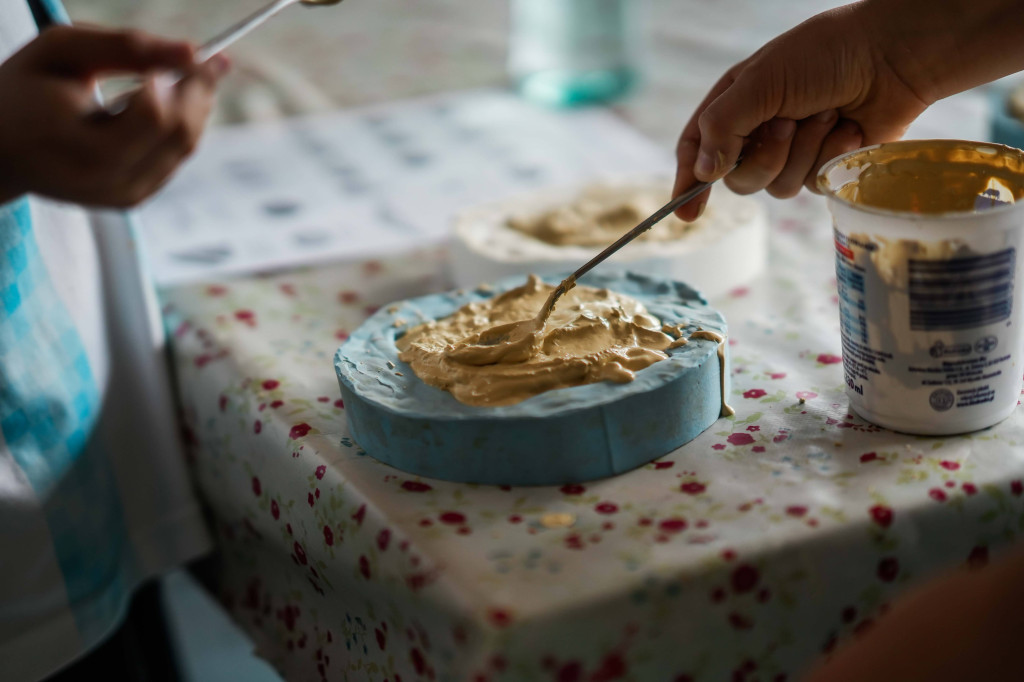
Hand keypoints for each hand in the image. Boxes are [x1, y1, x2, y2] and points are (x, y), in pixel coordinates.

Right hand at [0, 25, 229, 207]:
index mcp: (79, 145)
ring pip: (184, 148)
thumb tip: (192, 51)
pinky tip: (171, 103)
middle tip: (207, 60)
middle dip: (198, 93)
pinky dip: (180, 128)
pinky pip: (173, 159)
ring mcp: (121, 196)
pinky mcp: (130, 200)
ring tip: (191, 75)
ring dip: (195, 109)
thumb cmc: (24, 90)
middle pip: (178, 134)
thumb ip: (125, 46)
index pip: (153, 116)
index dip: (179, 82)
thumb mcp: (60, 51)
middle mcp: (106, 181)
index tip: (196, 52)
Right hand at [672, 1, 931, 219]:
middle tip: (788, 123)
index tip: (685, 213)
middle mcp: (758, 130)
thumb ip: (723, 126)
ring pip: (776, 187)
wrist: (893, 55)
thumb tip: (704, 172)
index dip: (687, 182)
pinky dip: (831, 156)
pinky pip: (812, 184)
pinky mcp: (824, 166)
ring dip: (804, 152)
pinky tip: (850, 128)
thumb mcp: (761, 81)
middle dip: (765, 156)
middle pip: (738, 179)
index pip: (696, 149)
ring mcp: (792, 151)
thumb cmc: (825, 55)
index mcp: (734, 104)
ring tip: (826, 115)